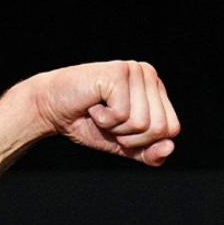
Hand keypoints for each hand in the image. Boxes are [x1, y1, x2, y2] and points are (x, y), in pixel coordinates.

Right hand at [22, 60, 180, 165]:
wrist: (51, 109)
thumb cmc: (88, 124)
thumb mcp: (125, 146)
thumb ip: (150, 153)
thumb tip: (170, 148)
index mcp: (157, 89)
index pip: (172, 130)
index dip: (144, 141)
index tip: (121, 127)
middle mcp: (149, 75)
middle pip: (160, 128)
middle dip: (130, 136)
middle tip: (109, 120)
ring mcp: (135, 71)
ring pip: (142, 123)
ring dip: (115, 127)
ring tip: (100, 111)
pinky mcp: (118, 72)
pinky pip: (123, 115)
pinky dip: (104, 119)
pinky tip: (93, 104)